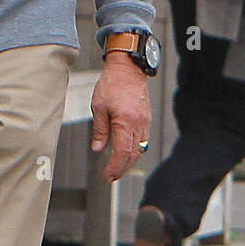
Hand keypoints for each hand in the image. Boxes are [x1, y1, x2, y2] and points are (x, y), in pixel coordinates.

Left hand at [90, 54, 151, 182]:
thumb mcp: (98, 107)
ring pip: (139, 149)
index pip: (122, 152)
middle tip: (110, 177)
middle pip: (133, 155)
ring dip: (128, 161)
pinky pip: (142, 139)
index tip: (107, 176)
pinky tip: (125, 152)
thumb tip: (97, 148)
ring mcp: (145, 122)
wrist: (128, 68)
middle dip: (121, 169)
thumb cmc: (112, 84)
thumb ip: (99, 130)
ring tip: (116, 168)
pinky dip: (134, 149)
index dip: (115, 167)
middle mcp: (139, 124)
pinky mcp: (146, 118)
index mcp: (126, 122)